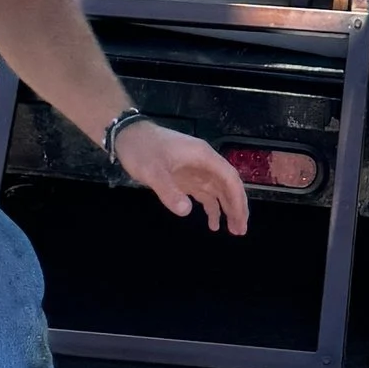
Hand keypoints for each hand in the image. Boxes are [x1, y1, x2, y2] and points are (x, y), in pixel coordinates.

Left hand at [115, 120, 250, 235]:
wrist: (127, 136)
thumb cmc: (142, 149)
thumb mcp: (153, 171)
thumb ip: (169, 191)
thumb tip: (187, 211)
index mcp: (203, 157)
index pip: (229, 178)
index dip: (237, 198)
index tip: (241, 218)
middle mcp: (204, 163)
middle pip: (227, 185)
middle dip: (236, 207)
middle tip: (240, 230)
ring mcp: (196, 171)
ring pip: (218, 191)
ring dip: (227, 209)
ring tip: (233, 230)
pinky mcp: (186, 178)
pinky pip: (205, 194)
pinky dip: (211, 208)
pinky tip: (213, 224)